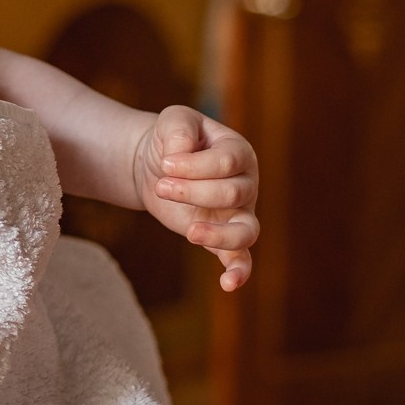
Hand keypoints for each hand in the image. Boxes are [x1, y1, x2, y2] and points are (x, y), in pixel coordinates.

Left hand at [132, 106, 259, 291]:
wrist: (158, 166)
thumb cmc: (172, 140)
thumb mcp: (173, 120)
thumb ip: (179, 127)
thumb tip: (182, 155)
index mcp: (238, 152)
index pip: (227, 162)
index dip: (194, 165)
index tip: (164, 164)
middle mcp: (245, 184)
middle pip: (231, 194)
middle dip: (192, 191)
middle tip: (162, 186)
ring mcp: (238, 214)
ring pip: (246, 231)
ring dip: (218, 234)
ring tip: (191, 231)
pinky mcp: (222, 238)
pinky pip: (241, 259)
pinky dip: (238, 272)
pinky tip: (227, 285)